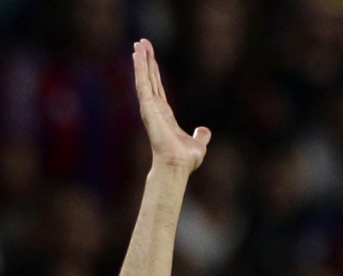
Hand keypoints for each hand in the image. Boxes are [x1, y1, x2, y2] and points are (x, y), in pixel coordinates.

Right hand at [132, 39, 209, 171]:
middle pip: (150, 79)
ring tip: (138, 44)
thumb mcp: (198, 144)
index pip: (158, 89)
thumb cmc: (185, 160)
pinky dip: (140, 69)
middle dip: (145, 61)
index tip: (149, 59)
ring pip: (144, 79)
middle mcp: (155, 110)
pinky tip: (138, 55)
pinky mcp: (148, 107)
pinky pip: (143, 83)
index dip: (153, 73)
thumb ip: (200, 136)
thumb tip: (204, 131)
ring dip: (141, 61)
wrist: (177, 165)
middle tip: (140, 44)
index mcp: (164, 116)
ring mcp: (150, 108)